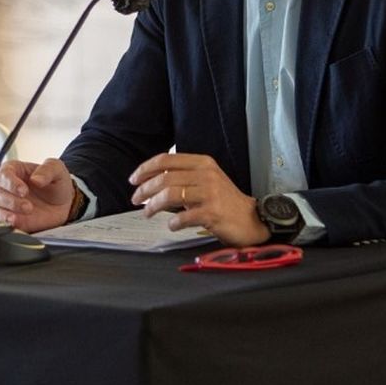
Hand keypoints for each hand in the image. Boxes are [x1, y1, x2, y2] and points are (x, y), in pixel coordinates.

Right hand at [0, 157, 76, 232]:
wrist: (62, 204)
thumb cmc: (55, 183)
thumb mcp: (56, 169)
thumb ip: (47, 170)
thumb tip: (36, 179)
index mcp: (14, 170)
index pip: (5, 174)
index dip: (12, 183)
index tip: (23, 190)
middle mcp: (6, 186)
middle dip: (12, 200)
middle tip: (28, 206)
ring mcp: (7, 204)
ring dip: (9, 212)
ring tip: (26, 212)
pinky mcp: (10, 218)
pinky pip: (3, 221)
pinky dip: (8, 222)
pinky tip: (16, 221)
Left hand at [129, 153, 270, 246]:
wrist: (252, 219)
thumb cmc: (224, 201)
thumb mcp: (205, 180)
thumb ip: (182, 177)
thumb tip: (150, 181)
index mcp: (202, 163)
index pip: (166, 160)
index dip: (145, 168)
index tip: (133, 179)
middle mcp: (206, 175)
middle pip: (165, 178)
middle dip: (145, 189)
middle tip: (135, 200)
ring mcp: (211, 193)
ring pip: (171, 195)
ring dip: (154, 205)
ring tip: (147, 213)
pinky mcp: (213, 213)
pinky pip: (184, 216)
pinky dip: (173, 222)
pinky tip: (172, 225)